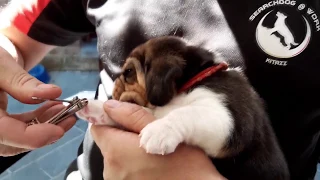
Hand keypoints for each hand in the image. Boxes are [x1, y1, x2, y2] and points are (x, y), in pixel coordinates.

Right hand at [0, 48, 75, 155]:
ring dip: (46, 125)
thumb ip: (24, 83)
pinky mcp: (1, 120)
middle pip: (14, 142)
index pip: (6, 134)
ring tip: (65, 109)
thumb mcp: (1, 66)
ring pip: (20, 136)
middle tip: (69, 118)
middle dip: (46, 132)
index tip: (60, 130)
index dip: (34, 136)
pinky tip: (55, 107)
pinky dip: (39, 119)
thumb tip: (55, 92)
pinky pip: (20, 126)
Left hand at [91, 100, 226, 179]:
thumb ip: (132, 116)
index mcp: (116, 151)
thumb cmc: (186, 163)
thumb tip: (109, 105)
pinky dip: (133, 166)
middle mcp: (110, 171)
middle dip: (123, 135)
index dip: (111, 118)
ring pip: (116, 158)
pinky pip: (123, 172)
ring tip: (153, 152)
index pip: (98, 127)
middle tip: (149, 134)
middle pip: (108, 143)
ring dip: (129, 152)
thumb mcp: (164, 130)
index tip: (127, 118)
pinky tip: (152, 167)